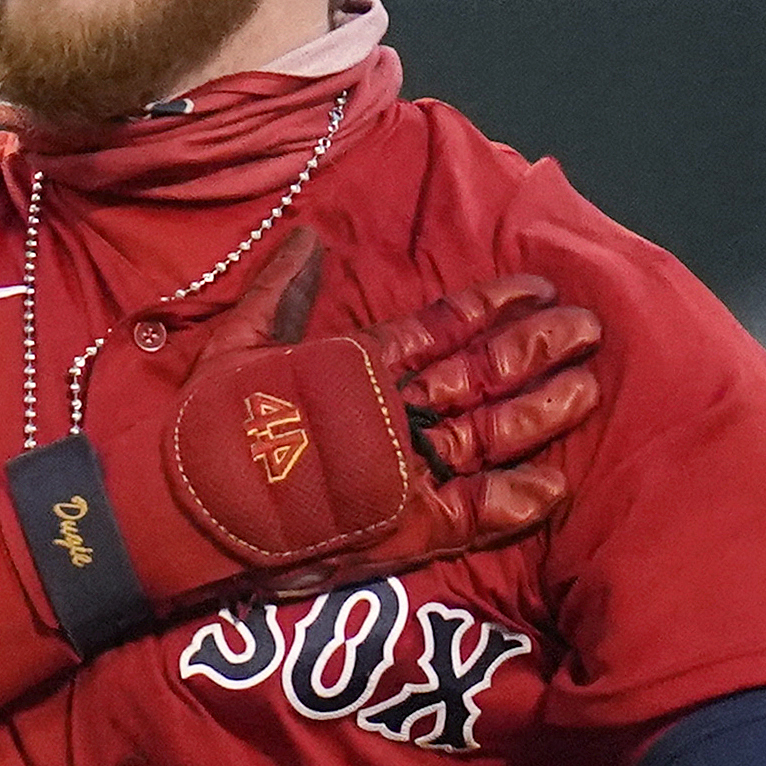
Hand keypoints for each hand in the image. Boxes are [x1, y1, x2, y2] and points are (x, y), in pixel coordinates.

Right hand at [95, 226, 599, 605]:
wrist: (175, 515)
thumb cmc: (197, 430)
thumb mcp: (234, 345)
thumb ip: (280, 291)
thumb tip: (310, 236)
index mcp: (353, 362)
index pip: (442, 324)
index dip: (495, 304)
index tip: (540, 285)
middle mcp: (389, 411)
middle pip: (482, 372)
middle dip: (540, 348)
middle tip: (590, 330)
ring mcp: (400, 470)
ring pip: (490, 431)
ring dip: (543, 409)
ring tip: (589, 387)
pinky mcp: (399, 528)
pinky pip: (475, 511)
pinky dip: (519, 498)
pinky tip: (557, 483)